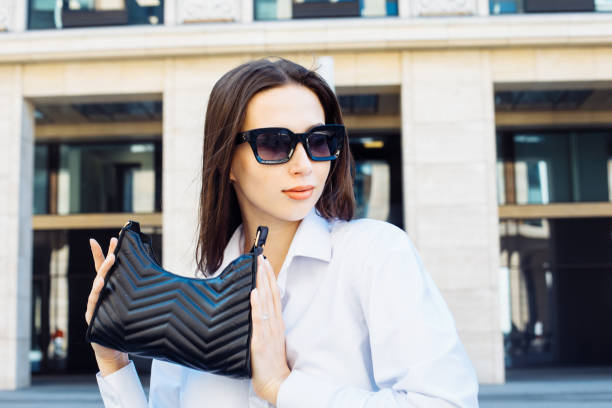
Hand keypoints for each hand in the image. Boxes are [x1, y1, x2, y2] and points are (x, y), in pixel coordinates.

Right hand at [85, 237, 128, 375]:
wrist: (113, 351)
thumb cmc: (124, 327)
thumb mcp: (132, 306)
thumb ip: (138, 293)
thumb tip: (160, 278)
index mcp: (108, 291)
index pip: (106, 269)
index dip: (106, 253)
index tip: (113, 238)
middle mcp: (99, 296)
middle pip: (101, 273)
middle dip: (106, 258)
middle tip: (113, 246)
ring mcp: (94, 306)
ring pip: (97, 287)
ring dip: (103, 273)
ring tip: (110, 261)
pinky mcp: (93, 319)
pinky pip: (93, 304)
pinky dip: (96, 294)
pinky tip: (99, 284)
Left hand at [250, 254, 290, 404]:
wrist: (276, 383)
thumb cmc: (271, 364)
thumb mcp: (271, 339)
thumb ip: (266, 324)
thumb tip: (258, 309)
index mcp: (277, 323)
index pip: (274, 295)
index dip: (270, 278)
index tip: (265, 263)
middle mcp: (274, 323)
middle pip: (272, 293)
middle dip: (266, 274)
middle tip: (262, 257)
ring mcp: (268, 331)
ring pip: (266, 301)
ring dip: (262, 283)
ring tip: (259, 267)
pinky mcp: (260, 340)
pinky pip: (258, 319)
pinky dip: (256, 305)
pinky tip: (254, 292)